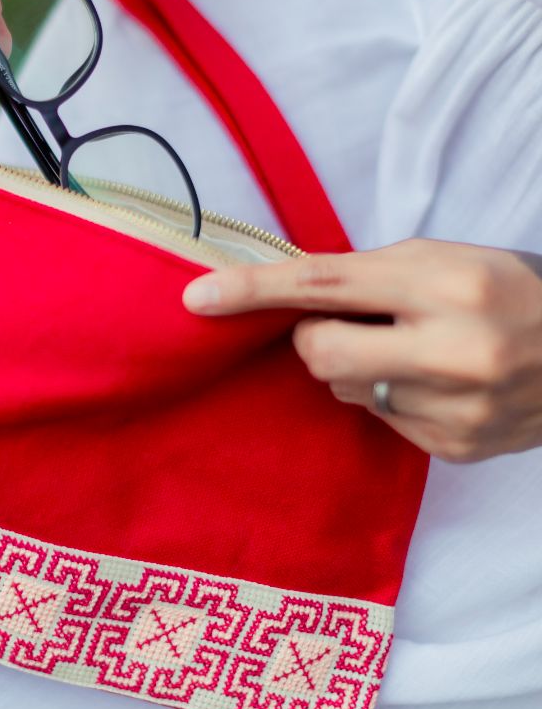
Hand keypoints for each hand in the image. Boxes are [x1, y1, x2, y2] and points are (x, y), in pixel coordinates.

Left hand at [182, 239, 541, 462]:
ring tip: (413, 354)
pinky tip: (433, 386)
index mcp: (447, 283)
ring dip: (359, 371)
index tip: (198, 298)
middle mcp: (453, 348)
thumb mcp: (445, 260)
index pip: (326, 283)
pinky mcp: (456, 448)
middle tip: (351, 325)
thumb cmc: (509, 291)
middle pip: (319, 353)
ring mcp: (457, 408)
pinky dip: (390, 399)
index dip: (255, 290)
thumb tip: (284, 300)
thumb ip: (367, 277)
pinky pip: (379, 421)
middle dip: (316, 339)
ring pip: (344, 392)